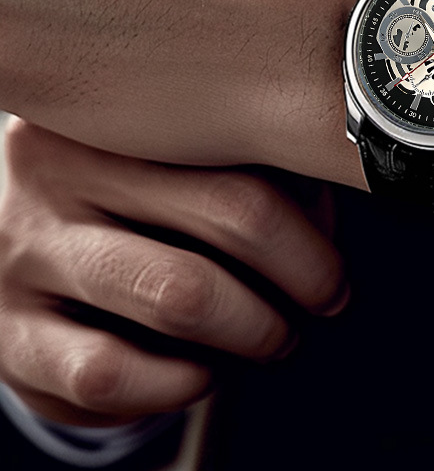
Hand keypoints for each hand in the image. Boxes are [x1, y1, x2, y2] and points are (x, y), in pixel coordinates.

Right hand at [0, 117, 346, 424]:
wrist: (13, 241)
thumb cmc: (125, 198)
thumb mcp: (175, 160)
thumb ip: (250, 169)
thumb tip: (327, 224)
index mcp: (119, 115)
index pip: (247, 153)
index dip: (311, 223)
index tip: (334, 265)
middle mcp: (60, 172)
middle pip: (231, 213)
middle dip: (304, 273)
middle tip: (323, 299)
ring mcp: (26, 256)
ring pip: (179, 294)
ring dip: (253, 330)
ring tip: (271, 336)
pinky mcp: (10, 338)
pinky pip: (113, 372)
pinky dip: (181, 384)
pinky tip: (198, 371)